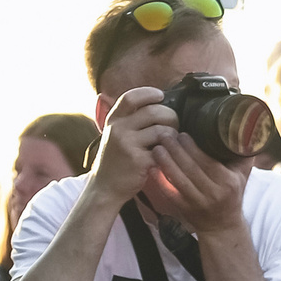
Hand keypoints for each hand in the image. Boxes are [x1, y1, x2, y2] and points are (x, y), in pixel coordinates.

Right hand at [88, 88, 180, 207]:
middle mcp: (118, 129)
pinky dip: (170, 151)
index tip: (161, 96)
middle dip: (171, 115)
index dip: (149, 93)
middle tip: (174, 124)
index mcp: (113, 120)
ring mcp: (127, 144)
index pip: (131, 97)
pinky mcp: (138, 161)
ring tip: (171, 141)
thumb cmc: (116, 158)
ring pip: (162, 130)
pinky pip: (164, 150)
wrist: (105, 187)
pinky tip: (167, 154)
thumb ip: (131, 118)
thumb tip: (159, 102)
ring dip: (174, 134)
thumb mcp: (116, 133)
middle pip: (154, 111)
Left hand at [142, 133, 254, 237]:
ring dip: (165, 162)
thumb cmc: (232, 195)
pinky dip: (160, 180)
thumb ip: (243, 155)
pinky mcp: (184, 209)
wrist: (223, 226)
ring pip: (178, 179)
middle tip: (165, 135)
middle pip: (190, 168)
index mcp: (228, 182)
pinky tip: (152, 168)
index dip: (192, 148)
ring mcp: (198, 202)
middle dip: (175, 150)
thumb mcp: (243, 176)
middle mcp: (213, 193)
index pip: (207, 162)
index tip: (182, 134)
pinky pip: (170, 193)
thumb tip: (244, 130)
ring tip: (157, 147)